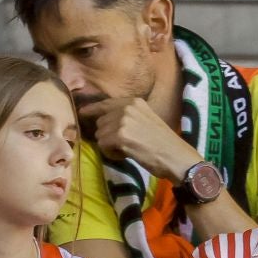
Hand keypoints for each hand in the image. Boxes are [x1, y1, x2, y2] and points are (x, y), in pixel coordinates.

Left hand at [76, 96, 201, 181]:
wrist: (176, 156)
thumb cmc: (163, 144)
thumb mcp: (146, 120)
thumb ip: (127, 117)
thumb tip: (103, 122)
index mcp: (134, 101)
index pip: (105, 104)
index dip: (92, 109)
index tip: (82, 112)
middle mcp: (127, 107)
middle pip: (101, 122)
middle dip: (108, 136)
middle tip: (125, 146)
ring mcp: (123, 120)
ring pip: (100, 135)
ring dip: (110, 146)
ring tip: (128, 150)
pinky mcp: (120, 136)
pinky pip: (103, 146)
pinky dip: (112, 154)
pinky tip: (126, 155)